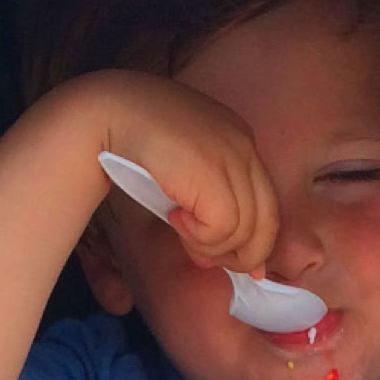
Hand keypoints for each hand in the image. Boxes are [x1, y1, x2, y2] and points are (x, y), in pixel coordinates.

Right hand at [105, 70, 278, 272]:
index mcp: (241, 141)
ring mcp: (233, 157)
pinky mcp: (214, 173)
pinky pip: (222, 228)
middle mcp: (244, 146)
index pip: (267, 202)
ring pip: (244, 230)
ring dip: (209, 245)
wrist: (111, 112)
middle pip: (267, 220)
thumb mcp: (186, 174)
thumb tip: (217, 259)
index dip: (259, 241)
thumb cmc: (138, 144)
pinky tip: (175, 218)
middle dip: (244, 255)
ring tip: (179, 228)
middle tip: (210, 261)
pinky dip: (198, 236)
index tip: (246, 266)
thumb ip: (208, 206)